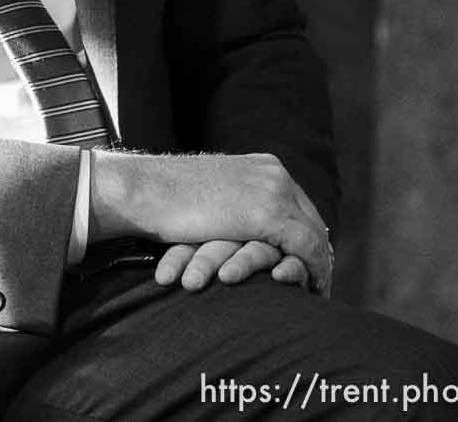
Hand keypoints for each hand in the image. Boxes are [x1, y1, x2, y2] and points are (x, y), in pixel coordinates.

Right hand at [90, 151, 331, 293]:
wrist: (140, 189)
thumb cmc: (161, 196)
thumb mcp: (211, 193)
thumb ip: (235, 202)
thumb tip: (243, 226)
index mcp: (261, 165)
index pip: (297, 204)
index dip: (302, 235)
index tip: (303, 260)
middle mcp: (274, 174)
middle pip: (310, 220)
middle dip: (315, 253)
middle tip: (317, 281)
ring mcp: (273, 192)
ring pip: (313, 237)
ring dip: (317, 267)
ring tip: (317, 291)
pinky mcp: (268, 215)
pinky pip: (306, 249)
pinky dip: (312, 271)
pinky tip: (309, 292)